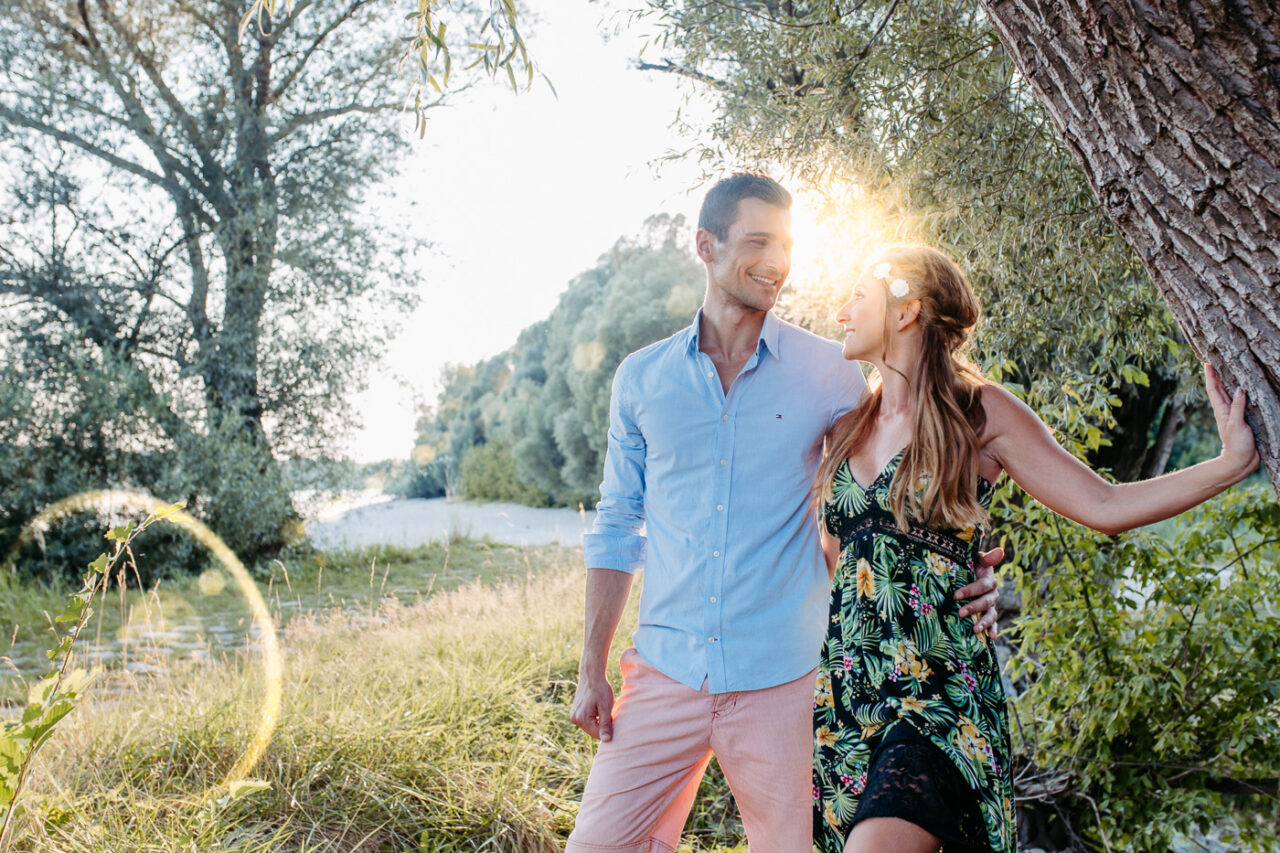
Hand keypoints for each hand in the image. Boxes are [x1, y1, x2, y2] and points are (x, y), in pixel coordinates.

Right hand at [569, 669, 615, 740]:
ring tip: (603, 709)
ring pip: (591, 727)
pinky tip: (598, 709)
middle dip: (603, 726)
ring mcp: (574, 716)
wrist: (591, 675)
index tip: (613, 718)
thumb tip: (606, 741)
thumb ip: (605, 724)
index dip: (608, 729)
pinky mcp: (575, 712)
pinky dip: (595, 718)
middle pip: (593, 732)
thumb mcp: (606, 707)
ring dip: (599, 722)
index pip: (598, 734)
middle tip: (609, 712)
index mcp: (582, 719)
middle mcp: (575, 719)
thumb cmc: (601, 689)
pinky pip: (587, 721)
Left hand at [956, 547, 1002, 637]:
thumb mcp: (976, 559)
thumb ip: (986, 557)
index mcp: (990, 580)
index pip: (983, 586)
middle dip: (974, 608)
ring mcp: (992, 605)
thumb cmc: (970, 565)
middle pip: (986, 602)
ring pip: (991, 614)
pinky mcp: (989, 613)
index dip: (970, 590)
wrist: (970, 572)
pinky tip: (991, 638)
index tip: (956, 595)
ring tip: (975, 630)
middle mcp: (993, 593)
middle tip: (961, 613)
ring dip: (984, 622)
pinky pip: (994, 623)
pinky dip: (993, 630)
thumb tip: (1000, 550)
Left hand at [1205, 363, 1258, 480]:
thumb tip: (1240, 389)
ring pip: (1229, 395)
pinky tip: (1242, 390)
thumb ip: (1238, 407)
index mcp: (1222, 410)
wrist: (1241, 462)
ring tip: (1224, 371)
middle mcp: (1226, 410)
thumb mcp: (1236, 425)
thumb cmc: (1237, 445)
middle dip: (1216, 376)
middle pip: (1220, 390)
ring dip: (1226, 383)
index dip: (1211, 376)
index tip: (1206, 364)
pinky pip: (1240, 402)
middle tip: (1213, 362)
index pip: (1214, 389)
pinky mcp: (1243, 420)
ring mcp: (1234, 415)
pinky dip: (1240, 394)